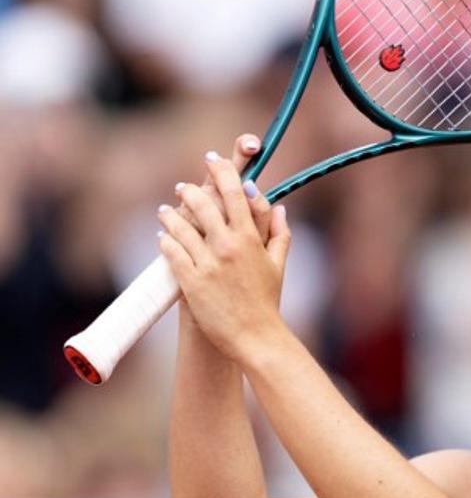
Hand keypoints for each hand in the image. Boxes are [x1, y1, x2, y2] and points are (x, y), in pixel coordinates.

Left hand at [174, 134, 268, 328]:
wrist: (255, 337)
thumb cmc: (267, 302)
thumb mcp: (278, 265)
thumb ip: (280, 233)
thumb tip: (279, 207)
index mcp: (252, 239)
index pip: (235, 192)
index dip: (222, 171)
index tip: (212, 160)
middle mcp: (229, 246)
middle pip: (204, 203)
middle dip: (190, 190)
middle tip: (184, 187)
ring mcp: (209, 263)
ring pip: (181, 226)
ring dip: (170, 214)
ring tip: (165, 211)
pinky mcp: (191, 281)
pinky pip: (171, 251)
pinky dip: (165, 241)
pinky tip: (163, 237)